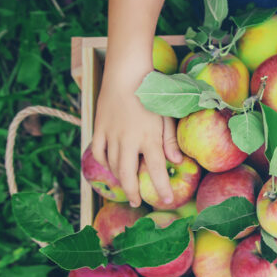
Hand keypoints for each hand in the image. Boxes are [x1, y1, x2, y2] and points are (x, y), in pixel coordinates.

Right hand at [91, 64, 183, 207]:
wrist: (127, 73)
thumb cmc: (152, 94)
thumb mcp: (166, 116)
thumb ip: (171, 140)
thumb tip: (177, 162)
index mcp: (149, 137)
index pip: (157, 170)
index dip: (162, 188)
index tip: (168, 201)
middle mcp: (129, 140)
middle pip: (129, 175)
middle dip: (133, 192)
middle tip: (137, 202)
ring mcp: (112, 135)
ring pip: (113, 166)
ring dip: (120, 179)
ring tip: (127, 185)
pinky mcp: (99, 128)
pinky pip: (98, 152)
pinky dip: (104, 162)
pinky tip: (111, 165)